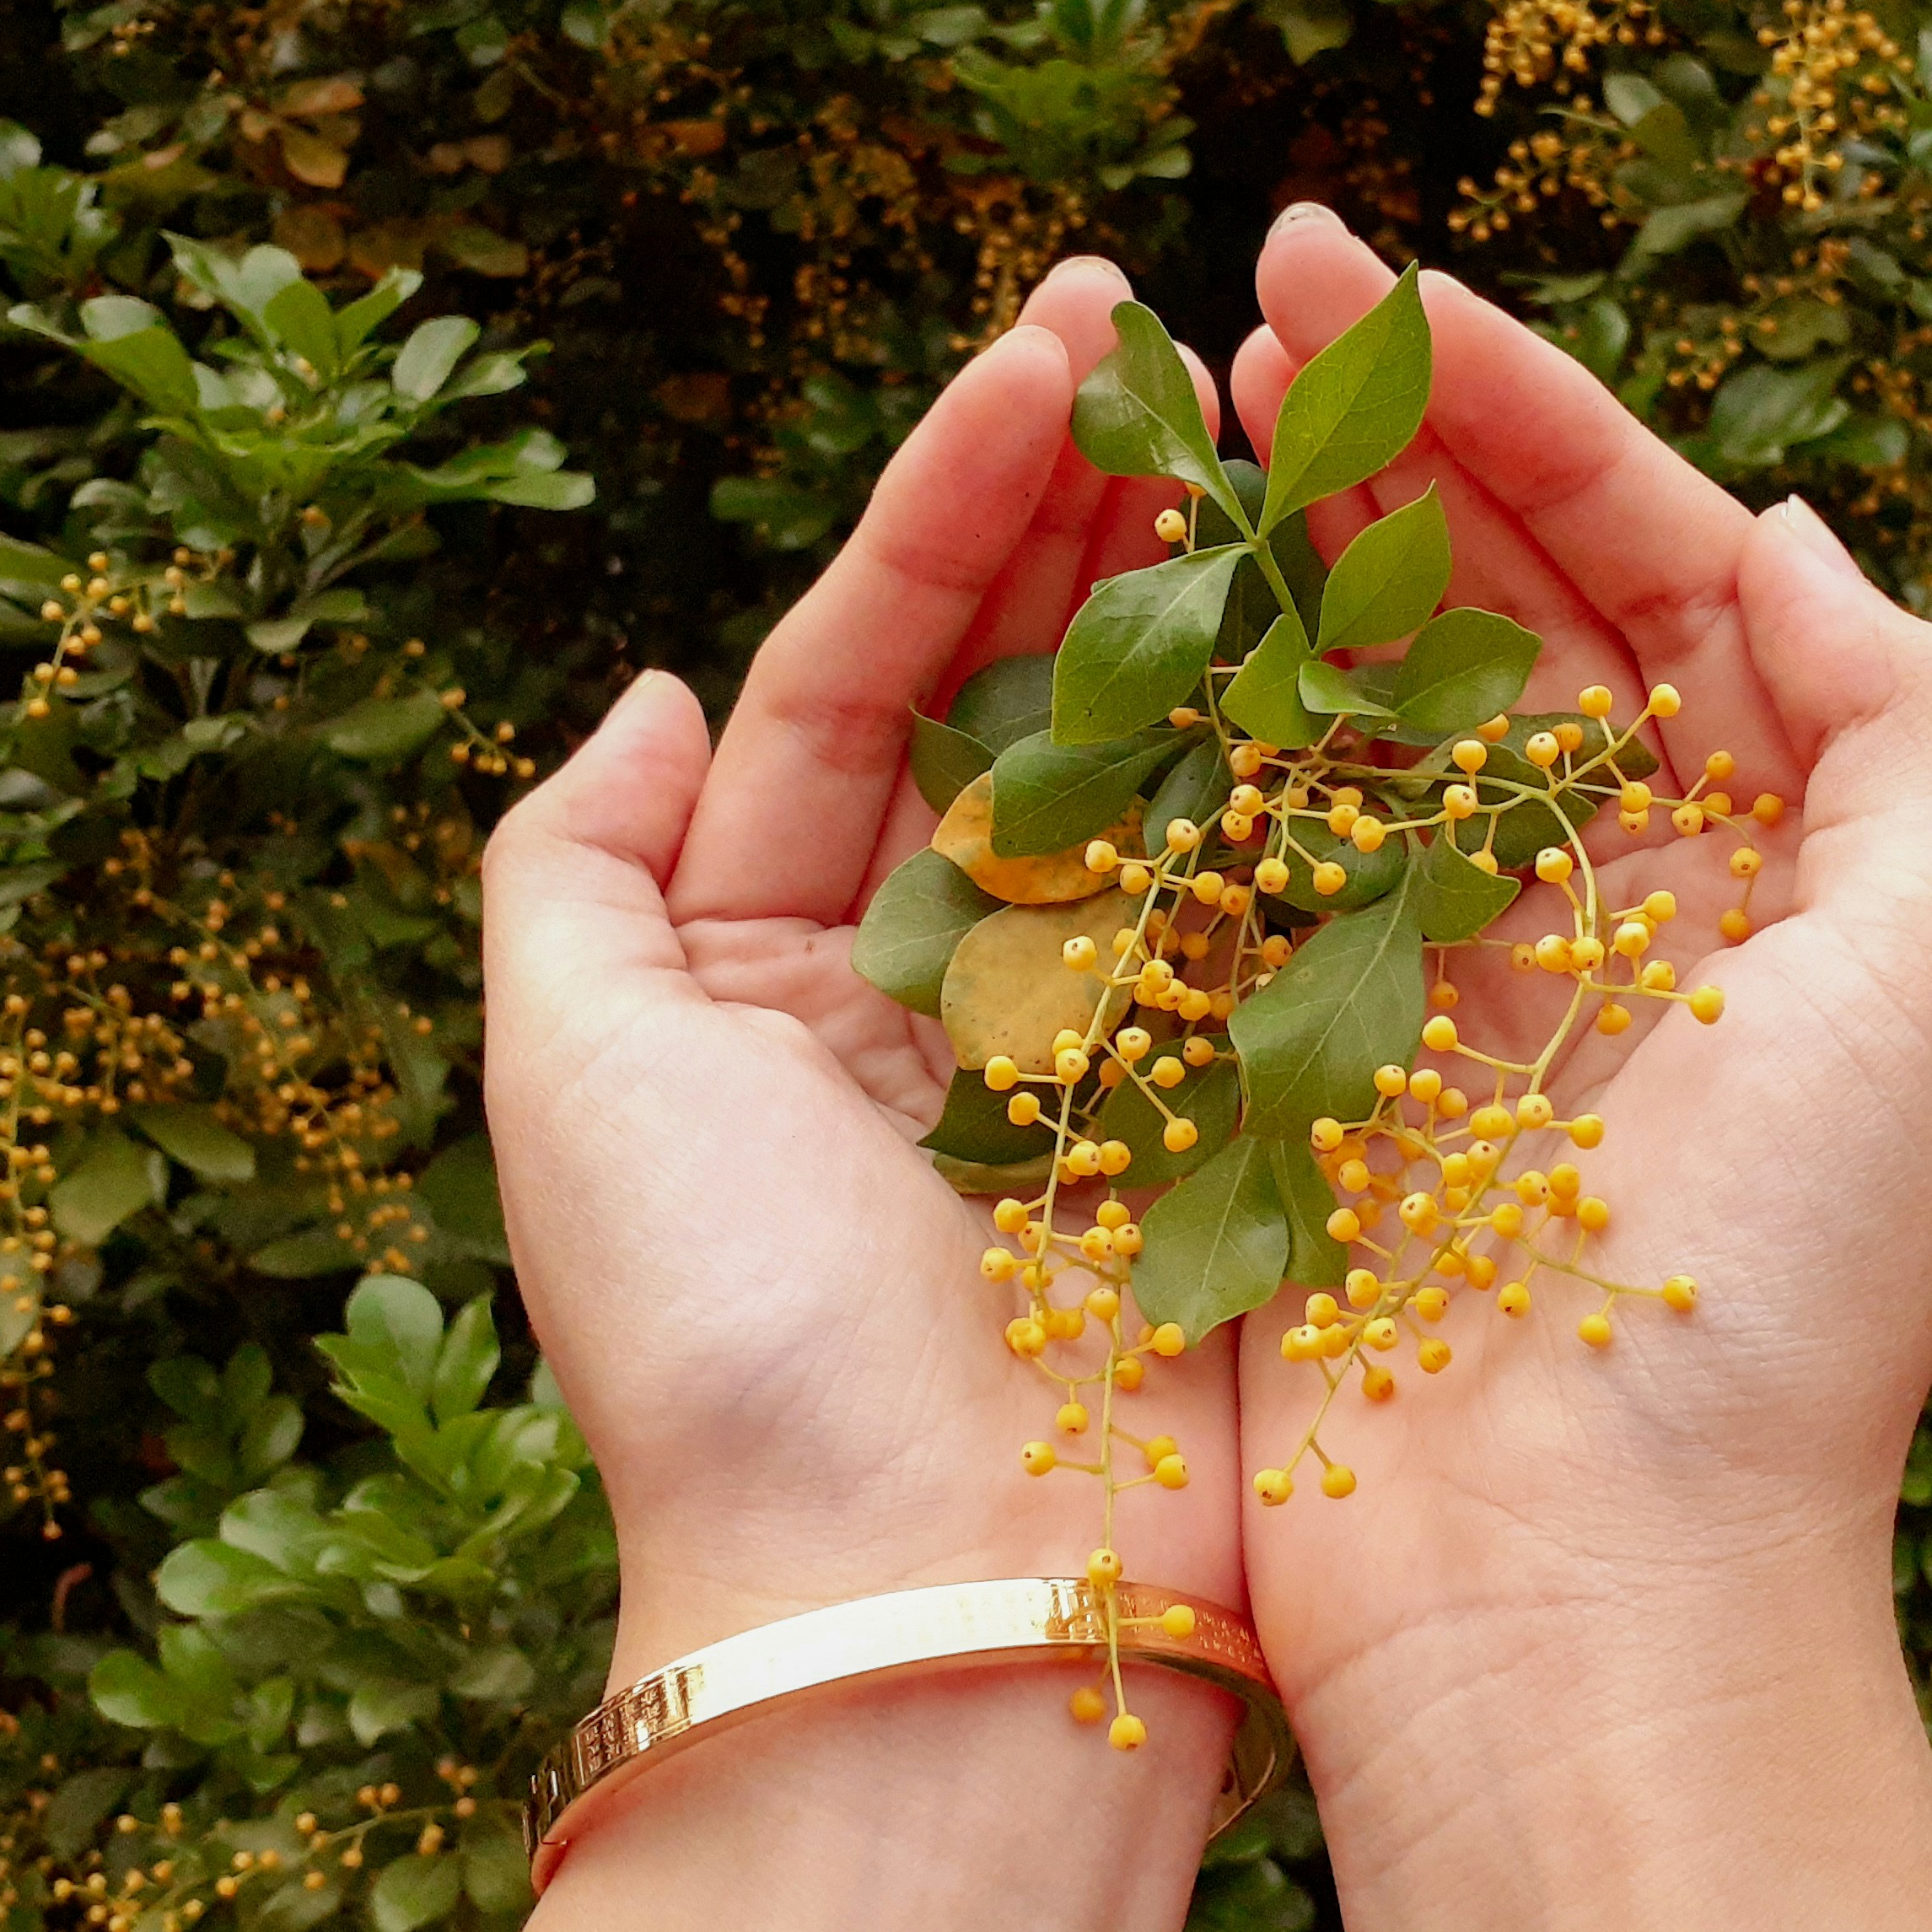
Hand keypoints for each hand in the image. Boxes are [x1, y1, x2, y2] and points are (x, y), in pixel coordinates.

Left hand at [481, 258, 1241, 1683]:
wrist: (932, 1587)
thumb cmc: (732, 1327)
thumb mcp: (574, 1069)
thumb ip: (576, 864)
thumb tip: (653, 687)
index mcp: (769, 941)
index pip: (860, 664)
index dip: (948, 501)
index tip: (1047, 353)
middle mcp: (935, 966)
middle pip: (1017, 683)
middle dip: (1080, 511)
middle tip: (1163, 344)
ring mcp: (1100, 1025)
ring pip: (1157, 764)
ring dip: (1203, 600)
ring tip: (1262, 438)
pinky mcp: (1233, 1092)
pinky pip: (1271, 893)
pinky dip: (1307, 765)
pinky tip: (1358, 627)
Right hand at [1225, 209, 1931, 1931]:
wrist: (1576, 1595)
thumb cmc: (1782, 1296)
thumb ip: (1902, 727)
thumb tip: (1787, 527)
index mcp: (1745, 850)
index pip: (1642, 566)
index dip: (1527, 415)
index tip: (1394, 287)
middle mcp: (1579, 885)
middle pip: (1472, 600)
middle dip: (1367, 435)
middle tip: (1248, 282)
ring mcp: (1413, 962)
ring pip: (1330, 692)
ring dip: (1255, 540)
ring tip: (1161, 391)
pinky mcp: (1275, 1050)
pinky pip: (1220, 842)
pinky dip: (1167, 718)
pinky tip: (1101, 593)